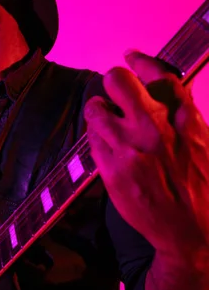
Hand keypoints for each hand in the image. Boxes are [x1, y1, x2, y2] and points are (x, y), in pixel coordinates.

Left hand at [84, 50, 208, 258]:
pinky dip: (98, 137)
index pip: (157, 73)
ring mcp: (129, 147)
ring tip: (106, 121)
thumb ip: (184, 115)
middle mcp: (154, 126)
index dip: (140, 61)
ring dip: (99, 111)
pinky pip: (92, 139)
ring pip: (96, 108)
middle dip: (114, 83)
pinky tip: (108, 146)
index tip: (130, 57)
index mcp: (183, 118)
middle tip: (115, 94)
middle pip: (117, 80)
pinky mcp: (111, 169)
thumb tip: (163, 91)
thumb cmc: (202, 188)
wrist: (192, 232)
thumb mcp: (204, 143)